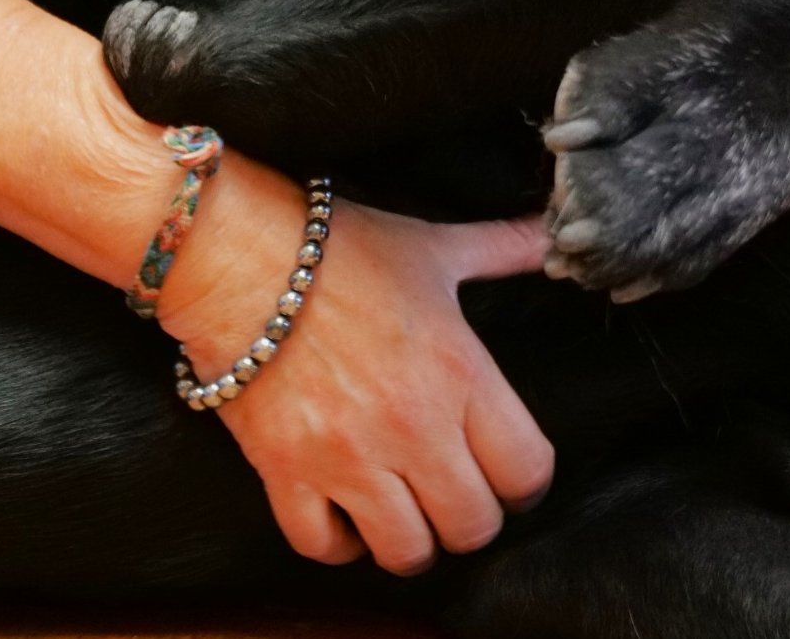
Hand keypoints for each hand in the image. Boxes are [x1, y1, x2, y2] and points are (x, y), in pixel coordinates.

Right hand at [160, 159, 555, 574]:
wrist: (239, 256)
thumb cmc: (338, 249)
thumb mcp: (433, 247)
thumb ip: (501, 249)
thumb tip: (550, 237)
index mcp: (460, 375)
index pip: (526, 471)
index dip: (526, 483)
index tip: (510, 476)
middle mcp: (413, 427)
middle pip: (472, 525)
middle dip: (470, 518)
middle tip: (453, 496)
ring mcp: (348, 456)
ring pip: (406, 551)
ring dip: (411, 541)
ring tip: (404, 515)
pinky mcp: (288, 471)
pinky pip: (322, 546)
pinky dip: (338, 544)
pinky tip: (344, 517)